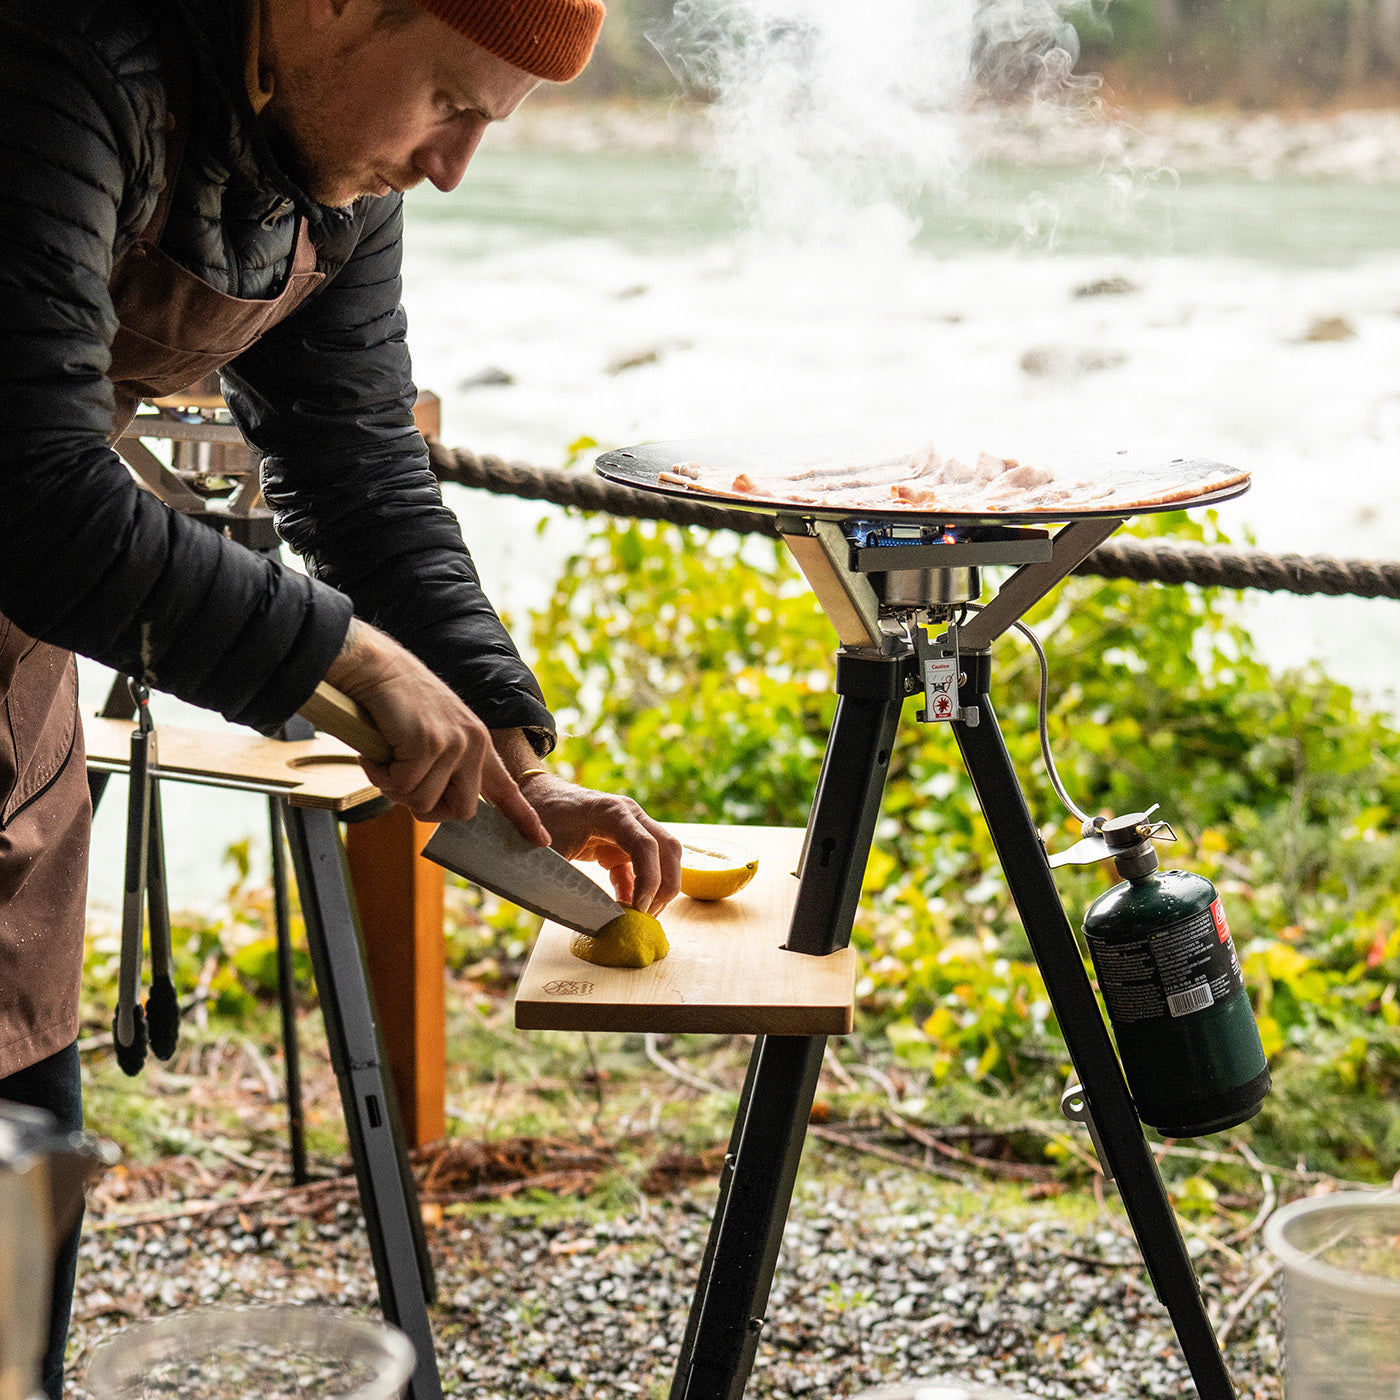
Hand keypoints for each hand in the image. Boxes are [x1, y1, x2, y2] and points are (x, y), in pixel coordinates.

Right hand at [323, 620, 548, 842]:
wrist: (377, 668)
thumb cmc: (396, 705)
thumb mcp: (433, 735)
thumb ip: (444, 767)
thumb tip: (433, 805)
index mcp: (478, 743)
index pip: (507, 788)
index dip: (523, 817)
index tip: (541, 840)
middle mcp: (474, 744)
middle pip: (463, 811)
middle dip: (427, 809)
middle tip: (400, 785)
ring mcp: (454, 744)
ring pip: (424, 802)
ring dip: (396, 788)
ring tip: (386, 758)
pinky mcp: (430, 744)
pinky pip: (401, 786)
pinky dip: (380, 775)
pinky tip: (376, 751)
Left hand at [504, 768, 682, 915]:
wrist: (537, 796)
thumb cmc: (539, 817)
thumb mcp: (548, 849)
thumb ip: (568, 878)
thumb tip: (591, 916)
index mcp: (611, 812)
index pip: (645, 845)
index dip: (649, 879)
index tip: (638, 909)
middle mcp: (630, 816)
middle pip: (668, 849)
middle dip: (663, 887)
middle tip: (645, 917)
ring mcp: (632, 827)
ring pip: (665, 857)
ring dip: (659, 888)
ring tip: (641, 915)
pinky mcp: (625, 842)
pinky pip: (645, 866)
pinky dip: (641, 888)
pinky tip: (626, 907)